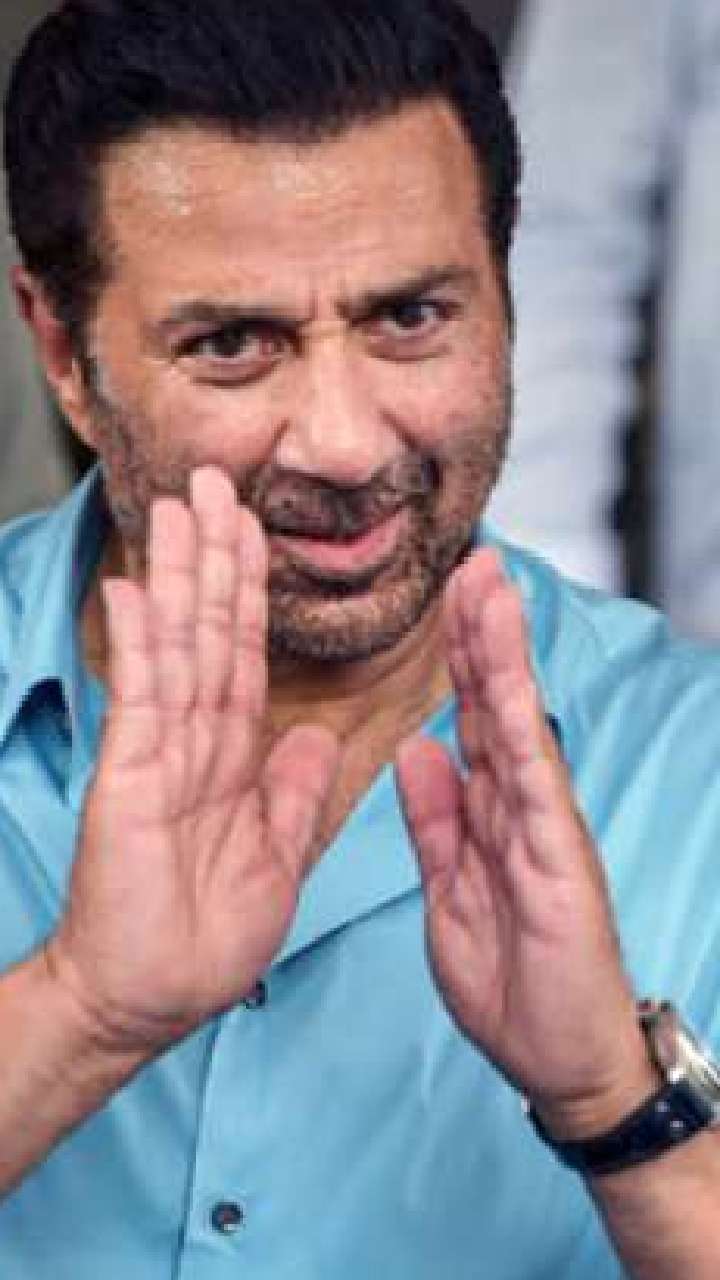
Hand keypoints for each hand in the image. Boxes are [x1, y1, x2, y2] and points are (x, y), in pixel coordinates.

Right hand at [46, 467, 337, 1054]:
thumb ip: (293, 793)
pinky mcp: (131, 778)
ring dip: (180, 577)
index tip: (255, 533)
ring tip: (178, 509)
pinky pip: (140, 700)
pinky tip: (135, 589)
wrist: (149, 1000)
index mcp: (233, 760)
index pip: (246, 658)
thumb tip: (317, 737)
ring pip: (179, 649)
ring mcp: (159, 754)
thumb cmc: (205, 940)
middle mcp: (195, 743)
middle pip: (210, 633)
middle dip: (216, 559)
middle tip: (214, 484)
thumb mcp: (278, 858)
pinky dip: (140, 644)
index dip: (253, 595)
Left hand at [396, 549, 654, 1135]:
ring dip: (503, 655)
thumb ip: (435, 821)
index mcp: (491, 813)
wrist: (562, 1058)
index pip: (472, 719)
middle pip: (496, 704)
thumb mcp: (450, 891)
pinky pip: (534, 782)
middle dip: (482, 632)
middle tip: (472, 562)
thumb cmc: (513, 981)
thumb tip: (414, 749)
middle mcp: (522, 806)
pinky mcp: (560, 858)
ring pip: (518, 724)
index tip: (447, 598)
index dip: (458, 658)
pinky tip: (511, 681)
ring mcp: (545, 826)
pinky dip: (521, 726)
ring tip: (492, 589)